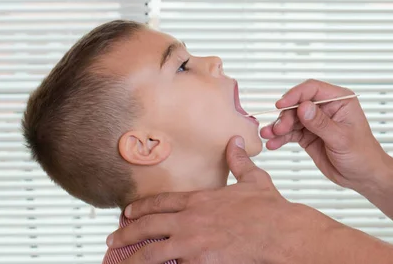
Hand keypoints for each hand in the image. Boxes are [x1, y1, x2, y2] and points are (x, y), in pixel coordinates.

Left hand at [106, 136, 335, 263]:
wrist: (280, 232)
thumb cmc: (270, 209)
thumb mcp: (253, 179)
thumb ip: (239, 161)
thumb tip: (234, 141)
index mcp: (201, 199)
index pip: (161, 202)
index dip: (141, 207)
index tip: (127, 212)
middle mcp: (190, 219)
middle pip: (148, 225)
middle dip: (126, 232)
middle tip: (112, 238)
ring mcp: (192, 242)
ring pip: (151, 250)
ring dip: (131, 256)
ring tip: (117, 260)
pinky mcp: (199, 260)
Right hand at [260, 79, 390, 193]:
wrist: (363, 176)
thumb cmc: (362, 155)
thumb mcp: (341, 139)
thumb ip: (321, 123)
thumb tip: (303, 108)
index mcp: (339, 100)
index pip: (313, 89)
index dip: (295, 94)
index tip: (281, 104)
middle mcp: (326, 107)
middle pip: (298, 104)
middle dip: (285, 116)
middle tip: (278, 129)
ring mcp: (315, 121)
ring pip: (291, 118)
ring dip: (279, 127)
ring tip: (268, 136)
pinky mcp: (308, 135)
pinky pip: (291, 133)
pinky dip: (281, 138)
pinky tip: (273, 144)